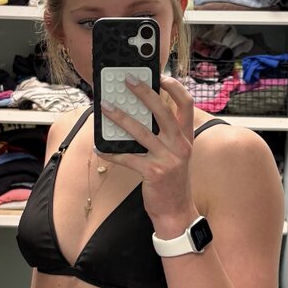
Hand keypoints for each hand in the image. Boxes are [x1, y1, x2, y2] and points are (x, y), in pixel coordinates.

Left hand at [97, 75, 198, 231]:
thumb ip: (164, 136)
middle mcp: (180, 145)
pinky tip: (100, 147)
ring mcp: (168, 159)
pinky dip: (112, 152)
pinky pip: (128, 158)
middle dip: (144, 92)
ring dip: (121, 117)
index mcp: (186, 137)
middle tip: (127, 80)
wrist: (176, 211)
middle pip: (162, 111)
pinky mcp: (154, 173)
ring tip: (106, 107)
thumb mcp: (175, 155)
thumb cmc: (172, 181)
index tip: (160, 76)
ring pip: (141, 132)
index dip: (174, 88)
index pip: (186, 104)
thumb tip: (138, 115)